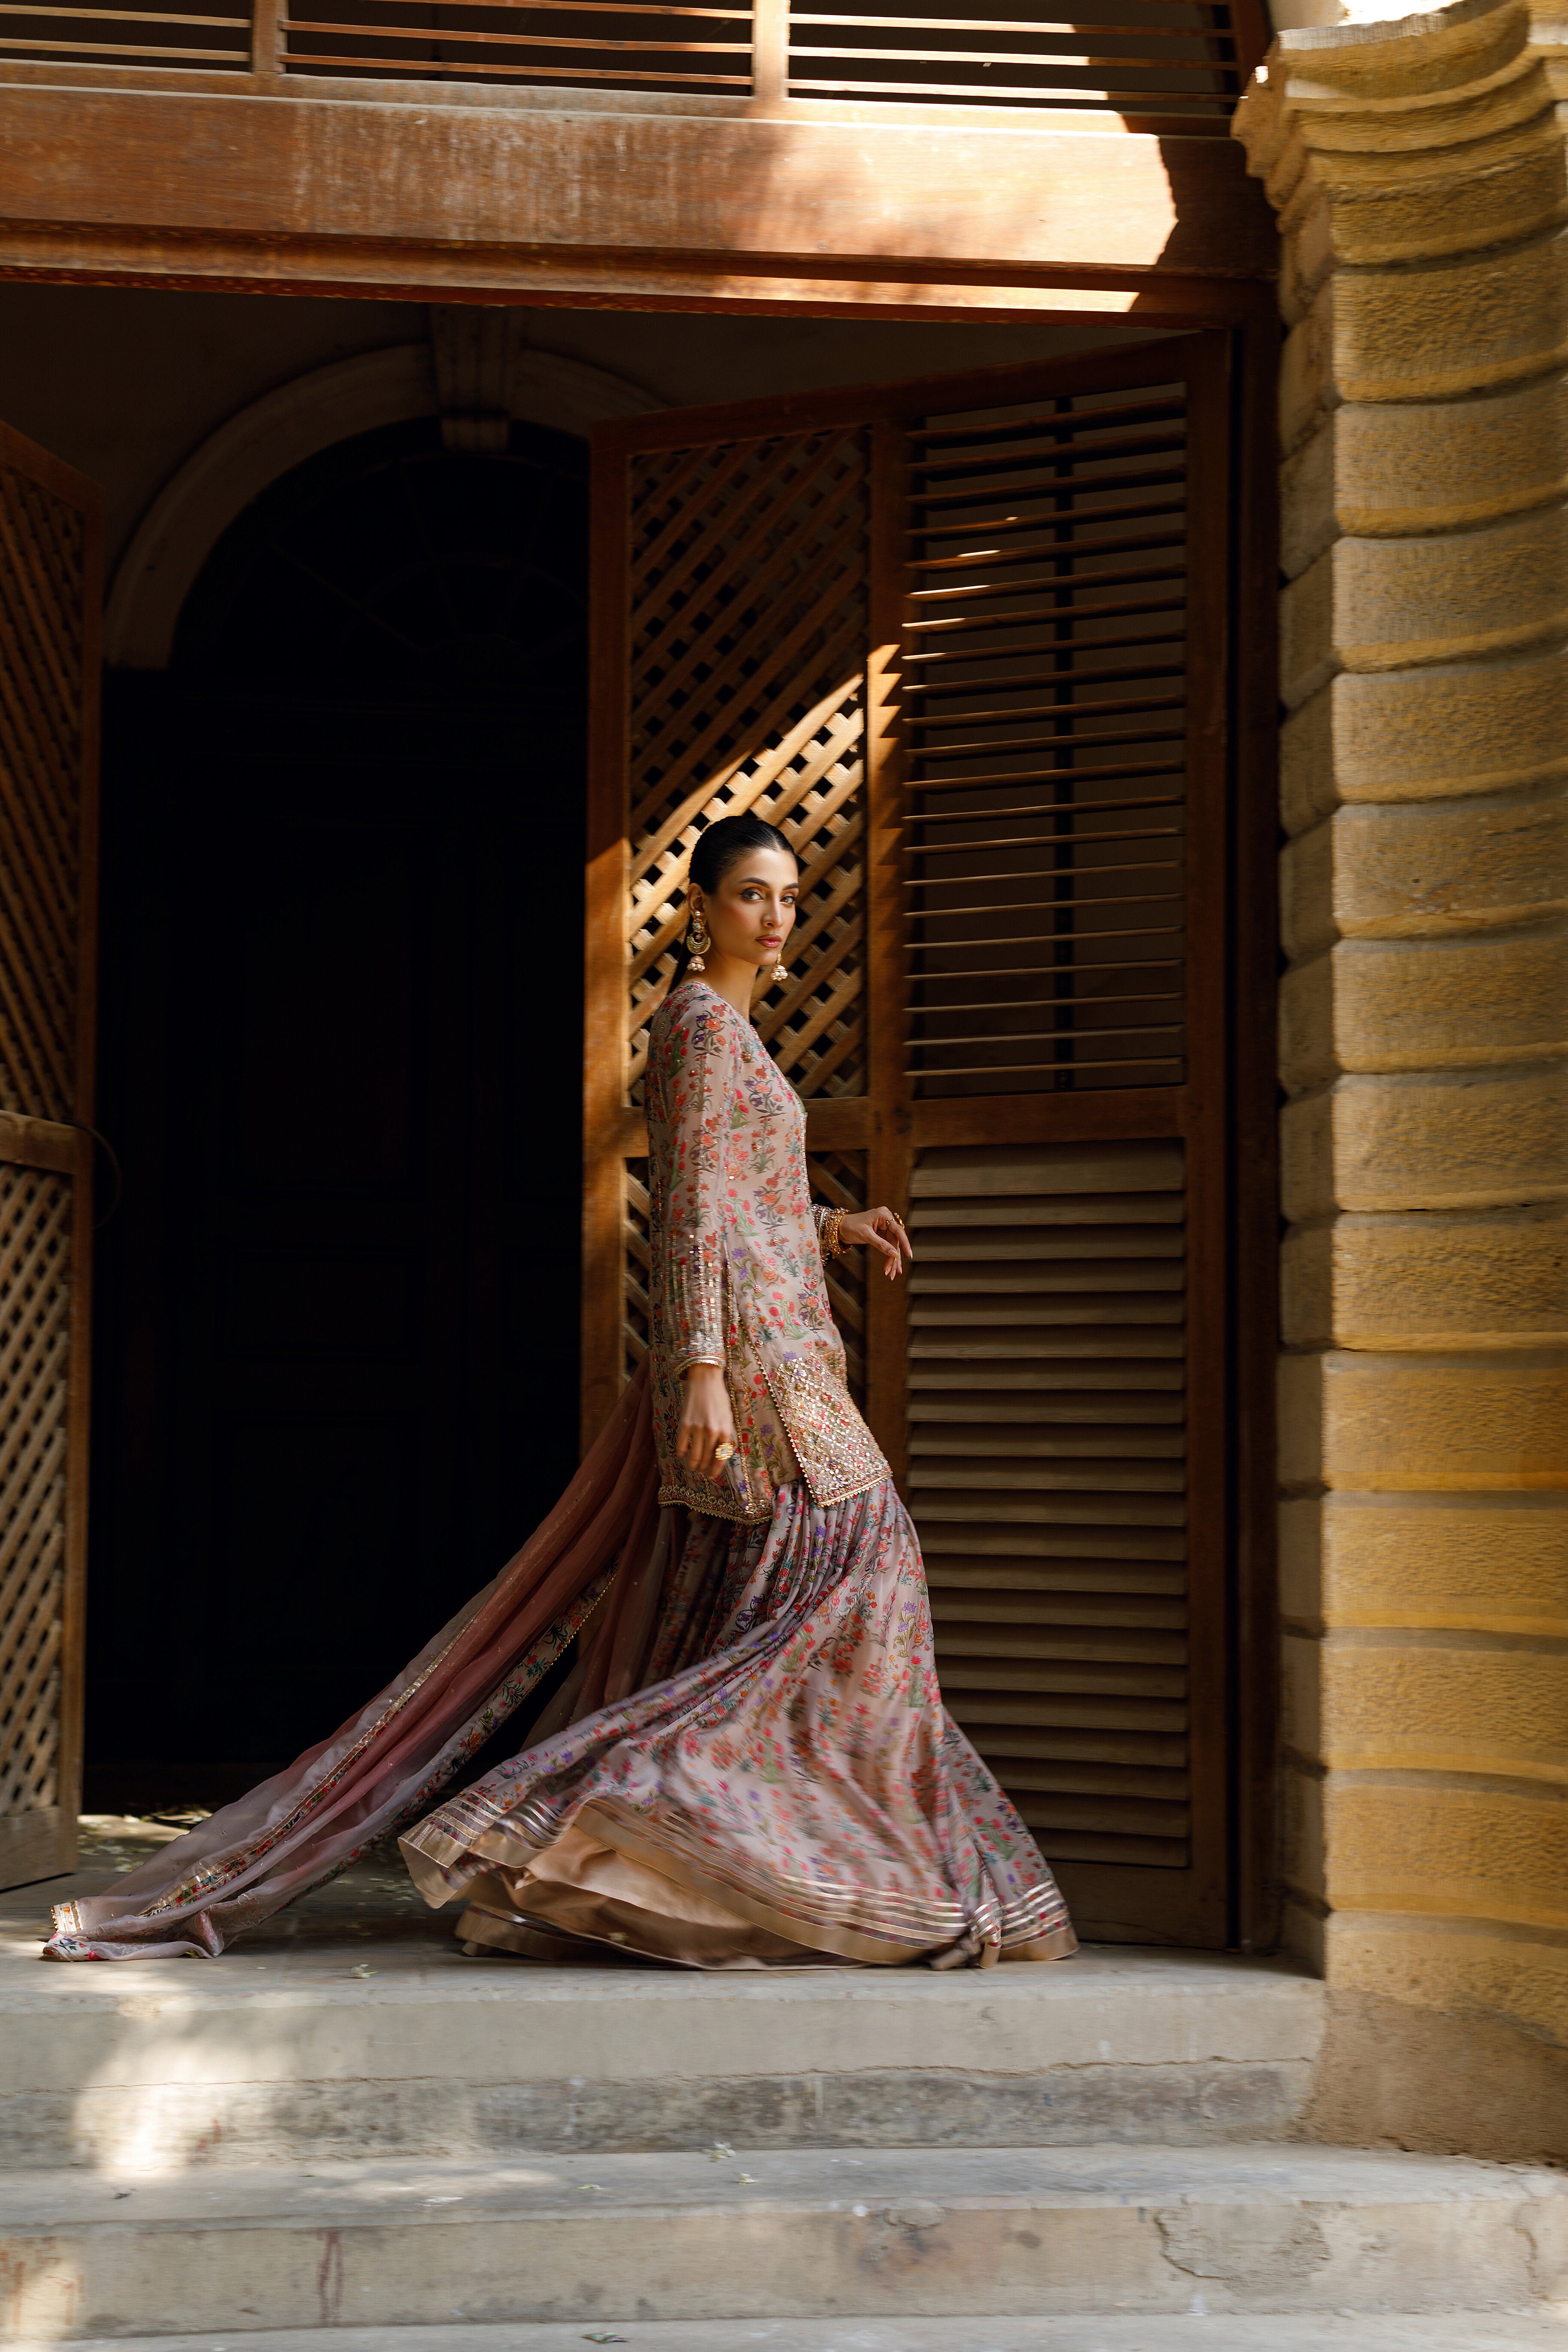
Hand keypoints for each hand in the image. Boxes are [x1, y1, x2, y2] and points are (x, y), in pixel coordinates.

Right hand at [676, 1363, 737, 1482]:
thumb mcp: (727, 1417)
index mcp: (726, 1431)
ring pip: (694, 1456)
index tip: (712, 1475)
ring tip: (693, 1466)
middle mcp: (712, 1432)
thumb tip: (720, 1453)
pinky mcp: (685, 1424)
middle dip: (704, 1469)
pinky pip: (682, 1445)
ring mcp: (697, 1428)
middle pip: (707, 1459)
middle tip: (701, 1472)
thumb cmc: (719, 1398)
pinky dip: (681, 1452)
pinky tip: (682, 1454)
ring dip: (693, 1464)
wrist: (705, 1380)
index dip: (716, 1470)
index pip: (721, 1458)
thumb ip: (725, 1435)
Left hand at [839, 1206, 912, 1281]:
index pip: (898, 1230)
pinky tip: (891, 1266)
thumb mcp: (866, 1235)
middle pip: (895, 1241)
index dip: (904, 1243)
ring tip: (891, 1273)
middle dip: (894, 1257)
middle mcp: (886, 1220)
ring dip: (892, 1260)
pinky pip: (888, 1246)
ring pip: (892, 1245)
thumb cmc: (850, 1227)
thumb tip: (894, 1254)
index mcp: (884, 1215)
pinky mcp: (881, 1233)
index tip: (909, 1254)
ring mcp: (884, 1227)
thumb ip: (881, 1244)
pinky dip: (888, 1256)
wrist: (839, 1227)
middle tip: (892, 1271)